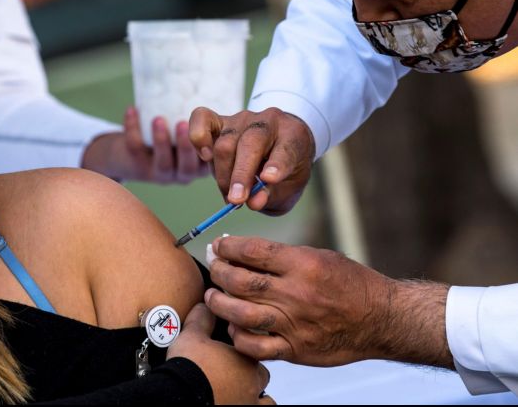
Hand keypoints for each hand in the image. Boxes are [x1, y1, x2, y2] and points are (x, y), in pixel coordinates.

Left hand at [82, 107, 208, 183]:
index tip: (212, 131)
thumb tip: (222, 107)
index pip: (212, 164)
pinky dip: (133, 128)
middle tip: (183, 125)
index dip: (214, 152)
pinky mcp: (137, 165)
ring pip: (162, 164)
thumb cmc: (178, 132)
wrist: (137, 146)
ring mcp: (160, 174)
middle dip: (186, 147)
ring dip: (160, 141)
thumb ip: (208, 122)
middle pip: (187, 168)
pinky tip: (132, 109)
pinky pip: (135, 149)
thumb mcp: (199, 128)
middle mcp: (183, 174)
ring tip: (158, 119)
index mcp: (202, 166)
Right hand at [167, 303, 272, 404]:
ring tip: (238, 393)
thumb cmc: (190, 368)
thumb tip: (205, 307)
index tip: (231, 354)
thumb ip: (202, 319)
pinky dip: (248, 406)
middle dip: (251, 375)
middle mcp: (252, 383)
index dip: (243, 353)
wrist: (180, 394)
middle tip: (232, 374)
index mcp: (244, 359)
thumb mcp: (192, 335)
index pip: (255, 351)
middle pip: (262, 376)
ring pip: (266, 401)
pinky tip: (233, 402)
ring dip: (256, 396)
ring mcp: (248, 402)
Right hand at [189, 107, 314, 214]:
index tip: (269, 179)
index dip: (277, 164)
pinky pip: (202, 118)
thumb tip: (253, 202)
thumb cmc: (283, 170)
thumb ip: (271, 195)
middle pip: (250, 144)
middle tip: (236, 200)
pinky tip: (205, 156)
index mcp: (293, 135)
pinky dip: (199, 137)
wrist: (275, 146)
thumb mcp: (287, 187)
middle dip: (240, 175)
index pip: (286, 149)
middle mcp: (267, 122)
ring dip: (223, 174)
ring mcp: (241, 119)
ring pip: (225, 143)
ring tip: (229, 196)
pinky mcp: (219, 119)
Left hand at [204, 235, 453, 368]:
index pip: (253, 251)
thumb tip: (243, 253)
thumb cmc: (351, 284)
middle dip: (219, 271)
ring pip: (242, 314)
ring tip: (212, 296)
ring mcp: (295, 324)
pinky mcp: (296, 349)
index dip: (229, 247)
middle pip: (241, 282)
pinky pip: (257, 348)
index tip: (219, 245)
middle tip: (213, 266)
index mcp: (304, 265)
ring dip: (220, 304)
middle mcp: (297, 294)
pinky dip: (238, 338)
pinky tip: (233, 327)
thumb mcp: (320, 257)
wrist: (382, 319)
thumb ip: (283, 257)